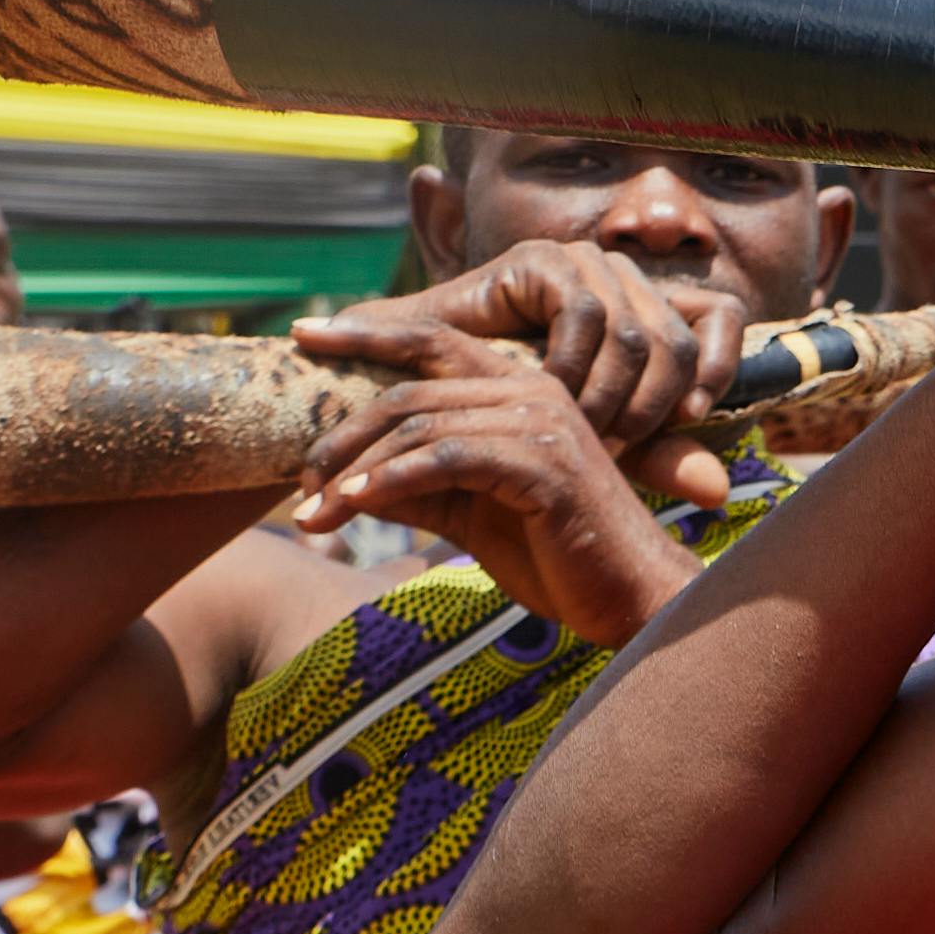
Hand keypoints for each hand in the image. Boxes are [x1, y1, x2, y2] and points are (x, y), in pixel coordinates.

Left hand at [286, 320, 706, 635]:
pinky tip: (357, 503)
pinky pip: (447, 457)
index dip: (366, 332)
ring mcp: (543, 423)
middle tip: (301, 481)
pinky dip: (392, 480)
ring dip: (357, 471)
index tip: (303, 333)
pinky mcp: (543, 463)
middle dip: (344, 436)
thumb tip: (342, 485)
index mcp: (523, 390)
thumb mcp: (472, 516)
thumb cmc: (558, 560)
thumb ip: (417, 490)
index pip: (432, 342)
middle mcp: (535, 391)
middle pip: (411, 391)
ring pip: (421, 426)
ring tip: (316, 512)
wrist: (632, 601)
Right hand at [304, 241, 741, 454]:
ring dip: (610, 395)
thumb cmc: (509, 420)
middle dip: (652, 404)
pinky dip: (574, 367)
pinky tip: (550, 399)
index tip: (692, 419)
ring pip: (635, 330)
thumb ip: (656, 457)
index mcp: (648, 307)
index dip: (721, 366)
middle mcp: (621, 277)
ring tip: (581, 435)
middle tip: (616, 450)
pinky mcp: (540, 259)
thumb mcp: (597, 442)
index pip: (721, 316)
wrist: (415, 395)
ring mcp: (581, 262)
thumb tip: (720, 492)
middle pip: (678, 336)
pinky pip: (584, 314)